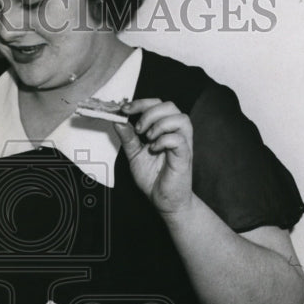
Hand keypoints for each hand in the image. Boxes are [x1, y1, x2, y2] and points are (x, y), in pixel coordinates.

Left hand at [113, 99, 193, 215]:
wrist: (164, 200)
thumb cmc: (154, 178)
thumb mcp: (134, 155)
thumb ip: (128, 138)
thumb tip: (118, 121)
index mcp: (164, 129)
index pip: (157, 104)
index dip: (141, 103)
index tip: (124, 109)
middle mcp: (176, 133)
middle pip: (170, 106)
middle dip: (149, 112)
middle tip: (138, 129)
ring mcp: (183, 143)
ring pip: (180, 118)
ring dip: (159, 124)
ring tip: (148, 138)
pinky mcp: (185, 156)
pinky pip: (179, 139)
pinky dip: (163, 140)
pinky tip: (154, 149)